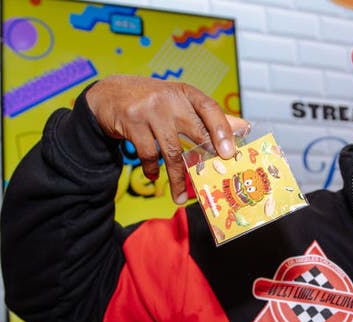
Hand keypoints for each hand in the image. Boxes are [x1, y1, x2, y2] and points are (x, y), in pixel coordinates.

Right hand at [85, 75, 249, 203]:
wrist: (109, 94)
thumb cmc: (152, 101)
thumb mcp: (180, 103)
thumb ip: (209, 117)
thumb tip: (243, 127)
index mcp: (186, 93)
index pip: (210, 108)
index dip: (223, 129)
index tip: (229, 151)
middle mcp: (170, 98)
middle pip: (195, 132)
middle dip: (206, 160)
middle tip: (213, 181)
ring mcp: (150, 110)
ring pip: (172, 151)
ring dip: (177, 179)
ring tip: (180, 197)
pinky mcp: (132, 122)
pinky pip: (148, 154)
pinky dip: (152, 169)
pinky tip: (153, 176)